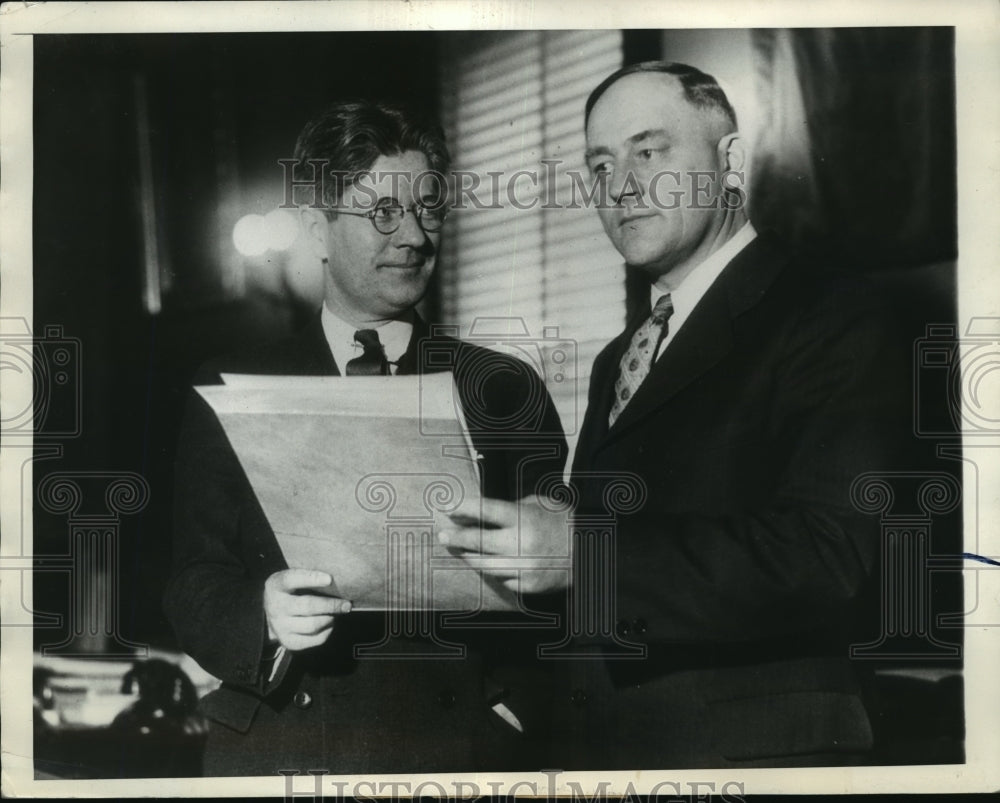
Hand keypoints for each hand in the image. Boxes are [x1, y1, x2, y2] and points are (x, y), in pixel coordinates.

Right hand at [263, 569, 350, 650]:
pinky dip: (328, 629)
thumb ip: (310, 577)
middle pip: (307, 606)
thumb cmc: (292, 591)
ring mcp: (281, 627)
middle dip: (331, 605)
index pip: (291, 579)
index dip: (311, 578)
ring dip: (330, 618)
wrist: (273, 615)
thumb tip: (338, 583)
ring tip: (338, 611)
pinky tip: (329, 621)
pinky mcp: (290, 642)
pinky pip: (317, 639)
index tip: (330, 579)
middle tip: (347, 604)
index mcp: (276, 585)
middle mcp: (275, 607)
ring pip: (313, 625)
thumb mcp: (294, 579)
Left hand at [437, 495, 571, 593]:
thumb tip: (479, 515)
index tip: (446, 508)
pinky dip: (494, 572)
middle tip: (443, 536)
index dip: (462, 508)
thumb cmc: (563, 522)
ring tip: (461, 552)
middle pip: (477, 541)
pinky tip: (488, 566)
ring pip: (484, 566)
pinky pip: (502, 580)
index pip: (484, 510)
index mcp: (524, 517)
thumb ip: (511, 508)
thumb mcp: (539, 504)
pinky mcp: (528, 585)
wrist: (592, 551)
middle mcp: (521, 543)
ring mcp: (524, 566)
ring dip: (470, 558)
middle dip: (456, 538)